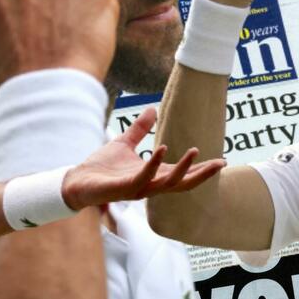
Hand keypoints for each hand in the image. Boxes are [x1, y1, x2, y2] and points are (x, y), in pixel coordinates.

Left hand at [62, 108, 225, 209]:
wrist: (77, 180)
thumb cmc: (101, 166)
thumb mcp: (124, 142)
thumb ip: (139, 129)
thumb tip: (152, 109)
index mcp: (152, 175)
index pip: (182, 175)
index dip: (201, 169)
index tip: (221, 161)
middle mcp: (149, 185)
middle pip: (182, 184)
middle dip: (202, 175)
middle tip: (221, 164)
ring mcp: (138, 189)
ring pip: (167, 184)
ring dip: (183, 169)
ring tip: (196, 151)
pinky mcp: (124, 188)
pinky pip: (143, 178)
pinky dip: (154, 164)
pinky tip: (162, 149)